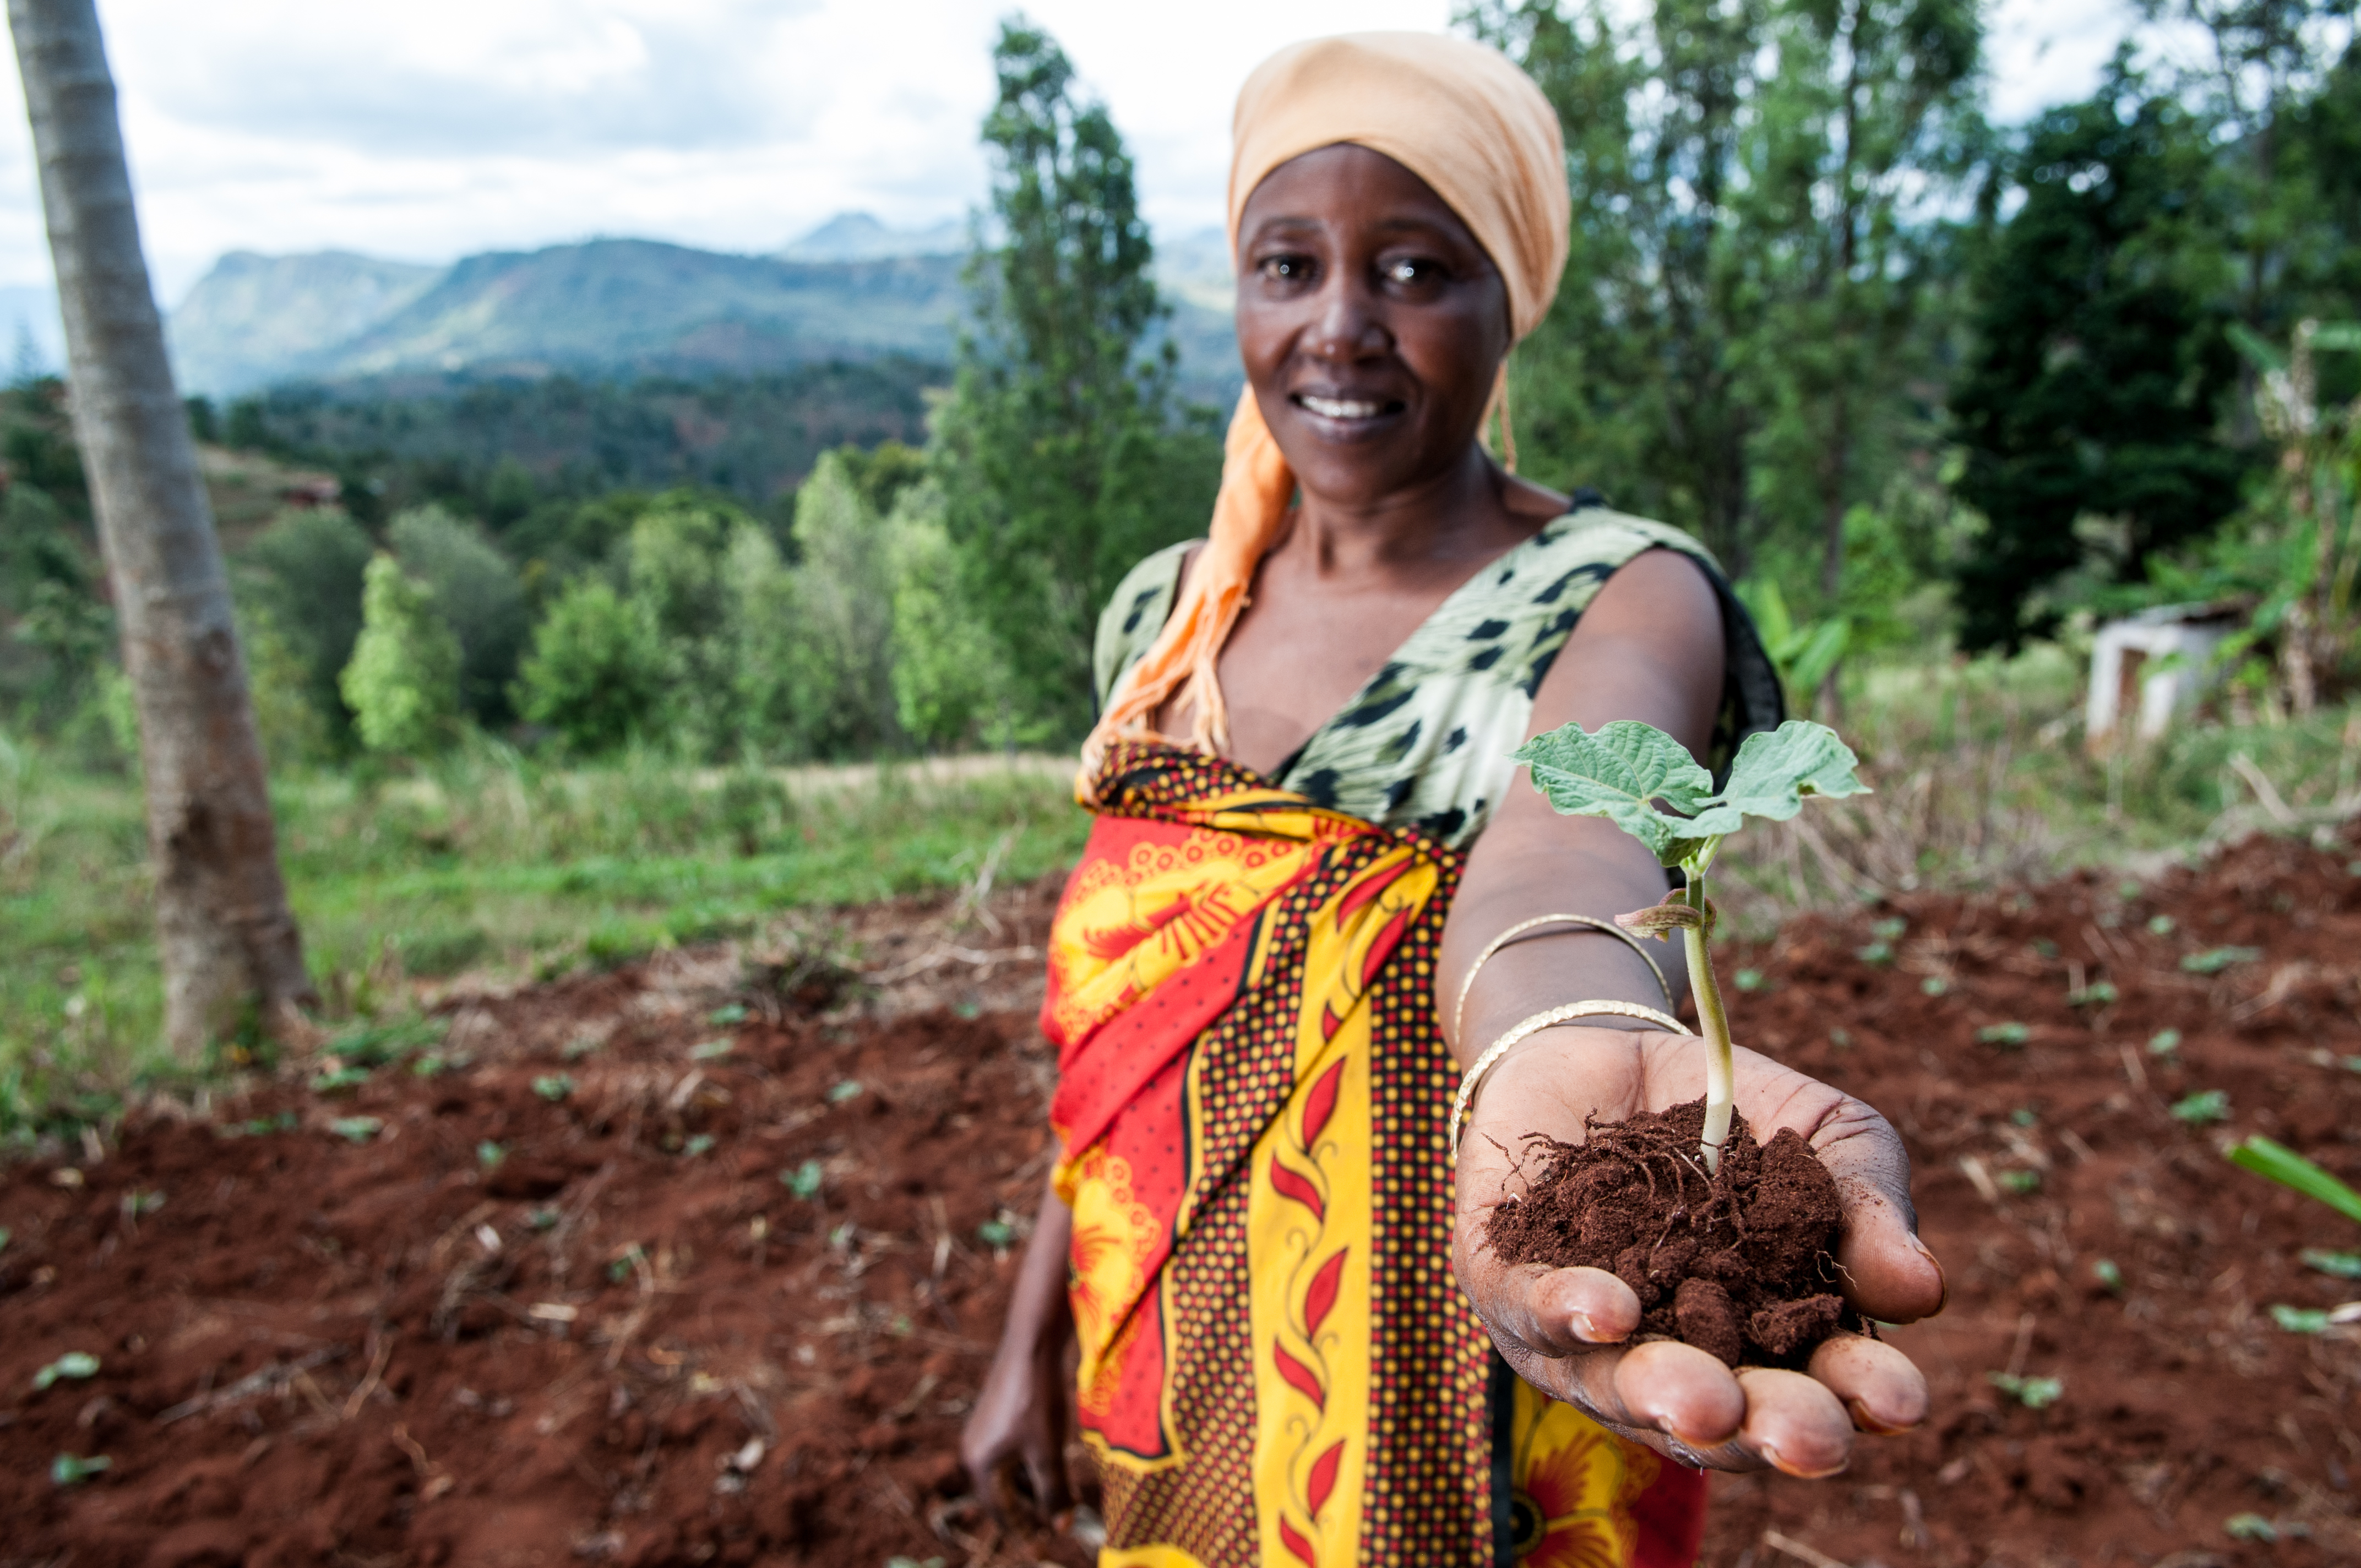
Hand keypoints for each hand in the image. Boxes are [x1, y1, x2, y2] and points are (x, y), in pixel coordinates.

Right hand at [960, 1325, 1074, 1520]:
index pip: (1001, 1513)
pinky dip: (1032, 1466)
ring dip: (1034, 1489)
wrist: (1032, 1344)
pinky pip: (1013, 1453)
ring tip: (1061, 1500)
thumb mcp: (1047, 1452)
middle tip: (1056, 1528)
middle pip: (1003, 1495)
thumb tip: (1061, 1528)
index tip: (1044, 1551)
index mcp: (979, 1463)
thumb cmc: (1036, 1399)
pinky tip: (1054, 1465)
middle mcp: (975, 1449)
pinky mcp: (998, 1415)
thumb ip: (1053, 1492)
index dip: (1024, 1533)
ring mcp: (985, 1431)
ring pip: (1010, 1473)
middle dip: (1030, 1512)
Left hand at [1453, 1025, 1945, 1476]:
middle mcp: (1672, 1359)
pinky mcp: (1503, 1281)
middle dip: (1762, 1429)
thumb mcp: (1828, 1138)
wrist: (1612, 1043)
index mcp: (1765, 1345)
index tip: (1899, 1401)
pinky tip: (1607, 1310)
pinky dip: (1566, 1310)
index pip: (1817, 1391)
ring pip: (1616, 1384)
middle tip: (1803, 1438)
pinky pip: (1528, 1308)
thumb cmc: (1735, 1113)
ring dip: (1661, 1393)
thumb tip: (1922, 1293)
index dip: (1856, 1400)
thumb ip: (1867, 1209)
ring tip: (1702, 1401)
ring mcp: (1581, 1335)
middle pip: (1719, 1416)